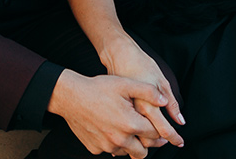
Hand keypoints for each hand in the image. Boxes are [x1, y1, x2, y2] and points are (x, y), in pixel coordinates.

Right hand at [47, 70, 170, 157]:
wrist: (71, 97)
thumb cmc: (98, 88)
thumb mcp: (125, 84)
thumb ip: (148, 92)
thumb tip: (164, 101)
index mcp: (130, 124)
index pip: (154, 135)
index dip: (160, 132)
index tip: (162, 131)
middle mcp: (120, 139)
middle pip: (143, 151)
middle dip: (148, 144)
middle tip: (149, 136)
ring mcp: (106, 146)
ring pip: (127, 153)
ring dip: (131, 145)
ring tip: (129, 131)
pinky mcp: (95, 148)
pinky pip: (110, 150)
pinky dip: (114, 144)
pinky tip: (112, 131)